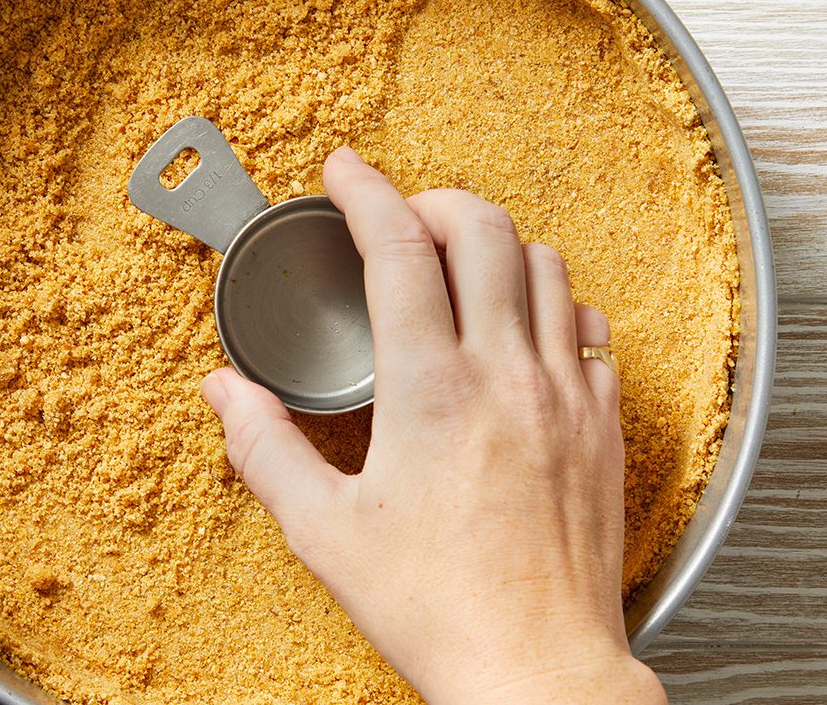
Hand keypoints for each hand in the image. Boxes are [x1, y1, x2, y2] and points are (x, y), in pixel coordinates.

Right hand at [201, 148, 666, 703]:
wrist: (535, 667)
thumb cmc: (436, 605)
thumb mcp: (324, 531)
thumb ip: (265, 448)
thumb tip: (224, 391)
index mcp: (430, 388)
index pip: (399, 248)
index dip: (365, 192)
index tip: (344, 171)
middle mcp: (505, 373)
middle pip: (482, 229)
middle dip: (432, 201)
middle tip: (398, 217)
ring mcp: (564, 393)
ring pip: (544, 263)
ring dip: (495, 244)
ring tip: (457, 263)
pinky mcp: (601, 424)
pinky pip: (586, 325)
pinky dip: (551, 300)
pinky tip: (522, 327)